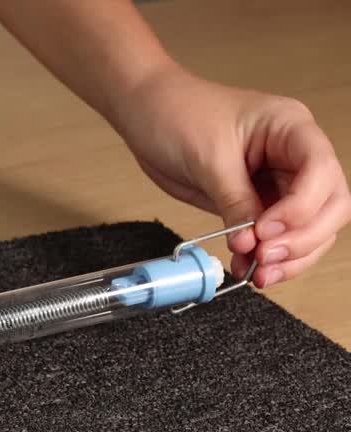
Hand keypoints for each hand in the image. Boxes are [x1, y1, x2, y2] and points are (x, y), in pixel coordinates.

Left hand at [111, 66, 348, 287]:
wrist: (147, 113)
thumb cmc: (178, 114)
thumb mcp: (208, 158)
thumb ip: (234, 201)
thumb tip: (250, 243)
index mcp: (291, 128)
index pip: (322, 172)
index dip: (301, 208)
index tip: (265, 230)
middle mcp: (294, 156)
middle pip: (329, 206)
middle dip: (302, 239)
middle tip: (264, 259)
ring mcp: (278, 180)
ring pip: (308, 227)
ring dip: (289, 256)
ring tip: (256, 274)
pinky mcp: (256, 201)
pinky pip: (273, 235)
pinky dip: (264, 256)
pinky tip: (244, 267)